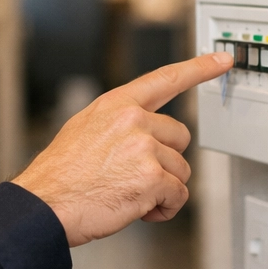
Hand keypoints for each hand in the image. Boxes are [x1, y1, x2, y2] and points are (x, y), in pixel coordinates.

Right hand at [13, 52, 233, 246]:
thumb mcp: (84, 130)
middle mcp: (132, 120)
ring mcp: (143, 147)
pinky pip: (178, 195)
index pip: (165, 79)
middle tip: (134, 176)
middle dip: (165, 161)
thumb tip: (144, 134)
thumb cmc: (61, 176)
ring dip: (162, 189)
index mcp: (116, 105)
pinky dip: (164, 208)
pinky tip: (138, 209)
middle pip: (180, 138)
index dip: (198, 68)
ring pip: (180, 170)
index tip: (222, 59)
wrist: (45, 204)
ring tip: (128, 194)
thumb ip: (118, 123)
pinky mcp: (152, 176)